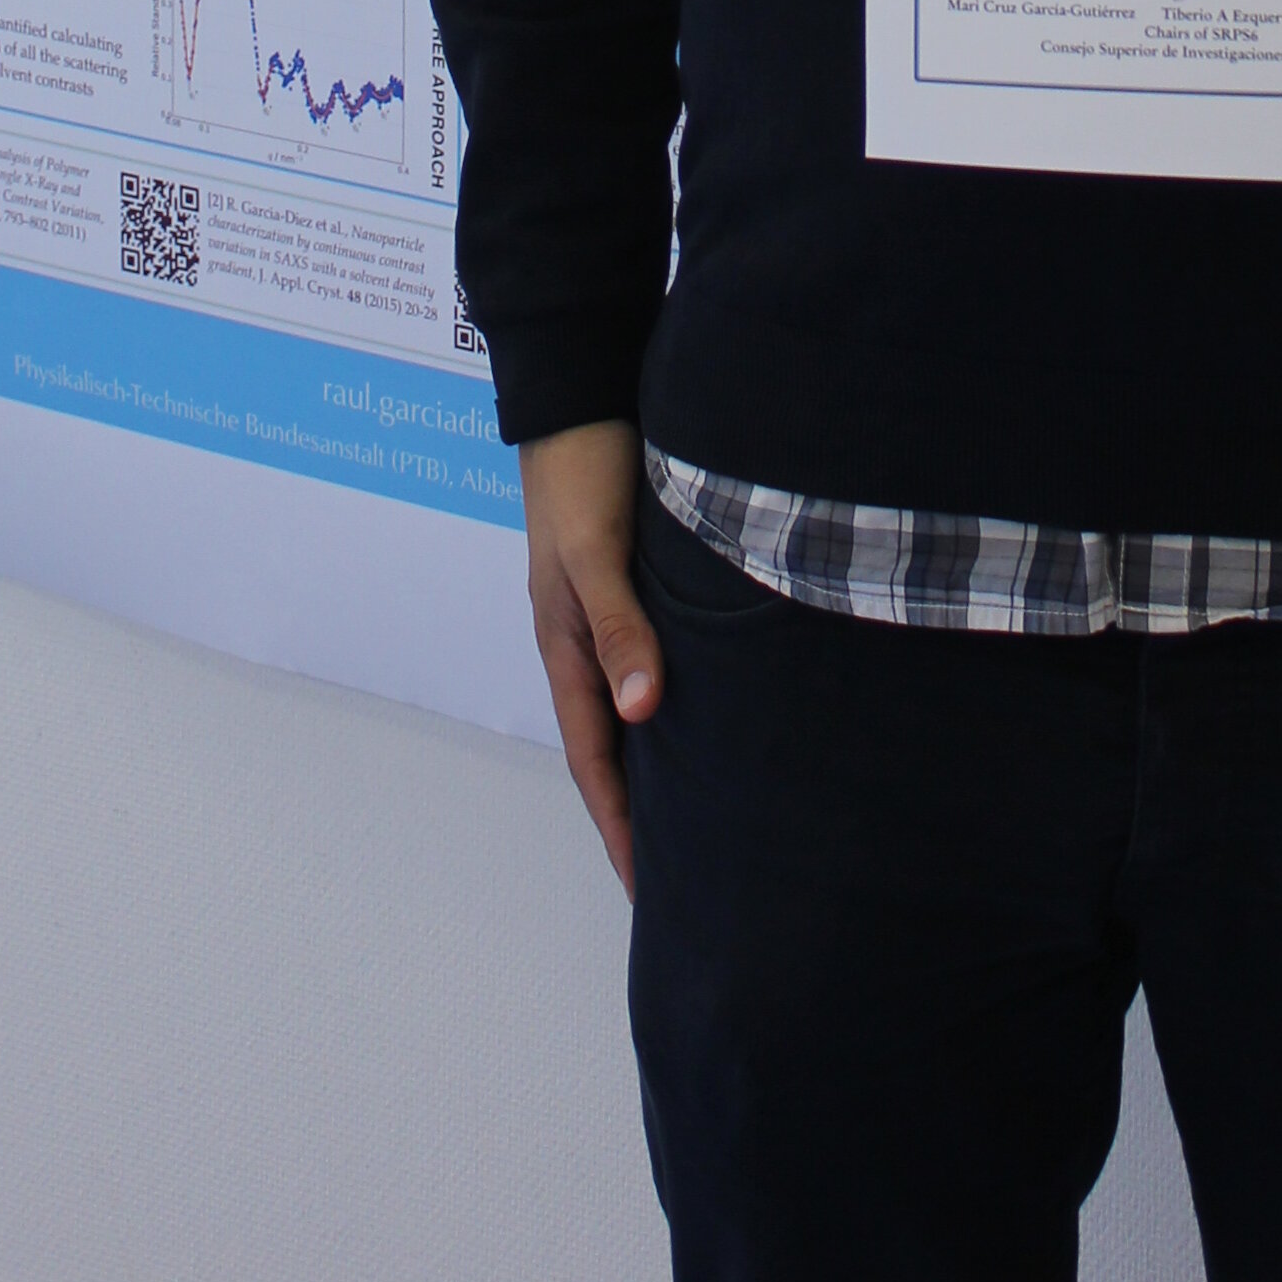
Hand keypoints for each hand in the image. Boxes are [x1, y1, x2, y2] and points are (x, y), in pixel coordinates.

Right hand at [521, 416, 661, 889]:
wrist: (581, 392)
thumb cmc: (582, 473)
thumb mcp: (596, 556)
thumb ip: (620, 629)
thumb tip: (645, 713)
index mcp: (567, 646)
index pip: (595, 759)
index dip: (620, 825)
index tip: (647, 890)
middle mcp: (588, 640)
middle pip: (615, 744)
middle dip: (641, 812)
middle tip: (684, 875)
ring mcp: (613, 613)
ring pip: (638, 706)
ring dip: (663, 759)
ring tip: (705, 813)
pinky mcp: (641, 583)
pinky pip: (659, 660)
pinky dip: (679, 700)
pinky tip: (715, 712)